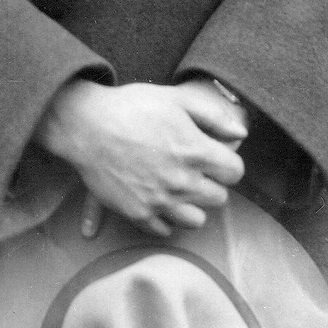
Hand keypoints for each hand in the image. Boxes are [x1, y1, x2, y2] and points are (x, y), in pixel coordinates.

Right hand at [34, 79, 246, 237]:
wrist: (86, 125)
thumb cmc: (131, 106)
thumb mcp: (175, 97)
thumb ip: (213, 115)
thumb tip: (241, 133)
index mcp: (196, 151)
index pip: (235, 172)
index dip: (227, 161)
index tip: (213, 155)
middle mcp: (183, 181)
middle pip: (219, 197)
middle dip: (211, 182)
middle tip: (193, 167)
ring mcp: (160, 202)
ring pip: (196, 220)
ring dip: (192, 204)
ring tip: (177, 185)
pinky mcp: (139, 214)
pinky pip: (166, 229)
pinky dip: (166, 217)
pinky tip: (157, 197)